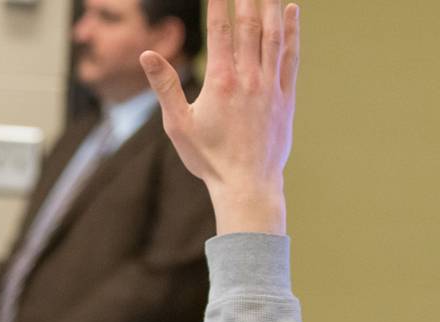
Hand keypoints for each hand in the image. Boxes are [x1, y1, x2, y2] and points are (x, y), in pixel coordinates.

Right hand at [141, 0, 299, 234]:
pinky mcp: (286, 97)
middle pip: (249, 25)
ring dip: (270, 5)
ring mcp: (270, 86)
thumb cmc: (209, 158)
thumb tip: (146, 54)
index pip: (220, 29)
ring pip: (272, 35)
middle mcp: (248, 78)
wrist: (247, 185)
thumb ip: (165, 86)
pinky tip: (292, 11)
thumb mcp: (178, 124)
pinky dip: (292, 31)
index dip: (218, 2)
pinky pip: (291, 56)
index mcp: (220, 82)